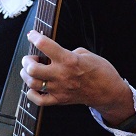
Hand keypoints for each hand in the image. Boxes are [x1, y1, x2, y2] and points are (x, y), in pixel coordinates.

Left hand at [20, 30, 135, 125]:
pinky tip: (33, 86)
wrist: (108, 92)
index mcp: (69, 60)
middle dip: (26, 60)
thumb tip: (53, 53)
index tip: (32, 35)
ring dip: (26, 75)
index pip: (45, 45)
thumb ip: (67, 52)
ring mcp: (59, 89)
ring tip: (30, 70)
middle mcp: (62, 75)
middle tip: (30, 58)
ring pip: (32, 84)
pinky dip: (31, 93)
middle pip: (32, 69)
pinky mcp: (59, 100)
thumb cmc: (100, 71)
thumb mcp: (86, 53)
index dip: (34, 37)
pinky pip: (38, 100)